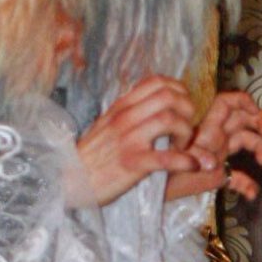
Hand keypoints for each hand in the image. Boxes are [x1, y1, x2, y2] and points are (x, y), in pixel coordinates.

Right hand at [72, 75, 202, 206]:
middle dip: (188, 111)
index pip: (157, 81)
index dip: (179, 91)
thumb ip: (130, 112)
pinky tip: (192, 165)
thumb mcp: (108, 124)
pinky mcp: (132, 163)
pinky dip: (185, 160)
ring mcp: (128, 139)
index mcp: (122, 106)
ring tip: (182, 147)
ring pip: (170, 120)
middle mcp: (125, 117)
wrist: (69, 180)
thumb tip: (154, 105)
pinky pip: (165, 157)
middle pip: (169, 97)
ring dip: (186, 133)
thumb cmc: (92, 155)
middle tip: (186, 130)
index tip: (183, 108)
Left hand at [165, 89, 261, 202]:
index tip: (257, 112)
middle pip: (242, 119)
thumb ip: (196, 157)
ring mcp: (218, 154)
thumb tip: (215, 164)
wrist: (151, 189)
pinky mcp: (217, 176)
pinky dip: (247, 185)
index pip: (228, 104)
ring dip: (259, 147)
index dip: (244, 101)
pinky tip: (251, 193)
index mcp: (207, 129)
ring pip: (245, 141)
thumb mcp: (178, 160)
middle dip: (259, 121)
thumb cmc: (161, 172)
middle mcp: (215, 137)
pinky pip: (237, 177)